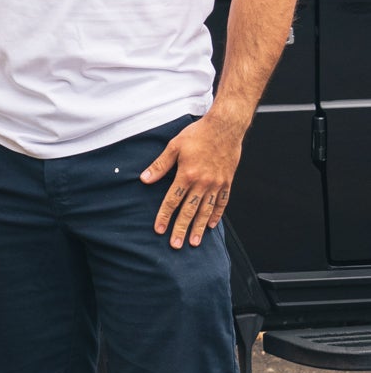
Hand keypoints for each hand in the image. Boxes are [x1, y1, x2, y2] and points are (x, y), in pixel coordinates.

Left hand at [140, 115, 242, 247]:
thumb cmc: (198, 134)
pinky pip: (222, 203)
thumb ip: (160, 165)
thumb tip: (144, 179)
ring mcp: (216, 184)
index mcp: (187, 175)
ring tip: (194, 242)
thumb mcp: (174, 146)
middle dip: (181, 229)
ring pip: (206, 211)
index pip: (172, 201)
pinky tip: (211, 225)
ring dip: (199, 228)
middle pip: (189, 211)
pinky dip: (217, 215)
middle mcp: (203, 183)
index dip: (165, 216)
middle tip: (176, 245)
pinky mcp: (227, 182)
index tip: (159, 230)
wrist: (224, 128)